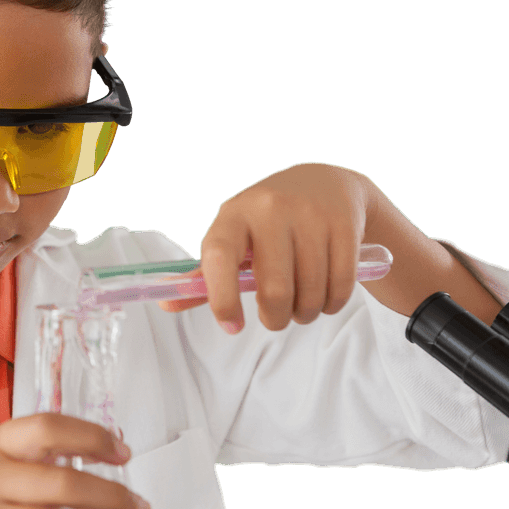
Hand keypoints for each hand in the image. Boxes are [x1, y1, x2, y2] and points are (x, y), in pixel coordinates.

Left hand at [160, 162, 374, 333]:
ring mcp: (310, 214)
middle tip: (275, 319)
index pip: (218, 256)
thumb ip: (205, 276)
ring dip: (305, 314)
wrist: (323, 182)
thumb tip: (165, 306)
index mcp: (233, 214)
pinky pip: (341, 285)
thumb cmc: (266, 223)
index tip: (231, 326)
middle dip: (275, 319)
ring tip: (301, 307)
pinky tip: (325, 297)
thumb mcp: (234, 237)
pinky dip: (332, 304)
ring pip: (309, 292)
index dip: (221, 298)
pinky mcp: (344, 224)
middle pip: (274, 288)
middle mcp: (270, 209)